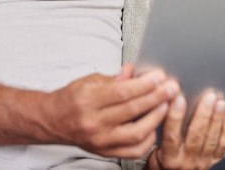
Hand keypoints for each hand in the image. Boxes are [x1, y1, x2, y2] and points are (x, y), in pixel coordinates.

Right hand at [41, 63, 179, 158]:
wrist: (52, 121)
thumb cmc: (72, 98)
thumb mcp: (90, 81)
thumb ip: (116, 78)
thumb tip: (136, 71)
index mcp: (87, 100)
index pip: (121, 92)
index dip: (144, 85)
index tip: (160, 77)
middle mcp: (93, 122)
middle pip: (131, 110)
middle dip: (156, 97)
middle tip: (172, 88)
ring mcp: (99, 140)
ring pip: (136, 133)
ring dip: (156, 118)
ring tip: (167, 105)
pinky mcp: (105, 152)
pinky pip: (133, 150)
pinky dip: (148, 138)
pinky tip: (156, 125)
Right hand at [147, 91, 224, 169]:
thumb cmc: (165, 162)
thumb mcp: (156, 150)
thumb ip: (162, 131)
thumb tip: (167, 104)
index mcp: (169, 158)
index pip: (171, 136)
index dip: (175, 117)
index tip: (179, 99)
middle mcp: (186, 161)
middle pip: (196, 136)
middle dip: (203, 114)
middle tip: (209, 97)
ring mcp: (203, 162)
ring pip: (211, 139)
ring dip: (217, 119)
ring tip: (220, 103)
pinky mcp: (215, 162)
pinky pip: (223, 145)